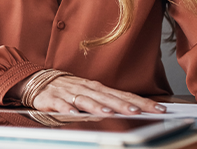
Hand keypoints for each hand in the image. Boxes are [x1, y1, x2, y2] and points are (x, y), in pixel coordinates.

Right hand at [29, 75, 165, 115]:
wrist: (37, 80)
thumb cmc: (68, 88)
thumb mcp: (91, 92)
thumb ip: (108, 101)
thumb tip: (134, 109)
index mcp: (98, 88)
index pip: (124, 94)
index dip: (141, 102)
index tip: (159, 109)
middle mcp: (86, 89)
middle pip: (108, 97)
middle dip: (123, 105)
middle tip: (138, 111)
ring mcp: (69, 93)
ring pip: (86, 100)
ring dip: (97, 106)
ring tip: (109, 113)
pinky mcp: (52, 99)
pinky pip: (60, 105)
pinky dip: (67, 109)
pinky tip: (74, 115)